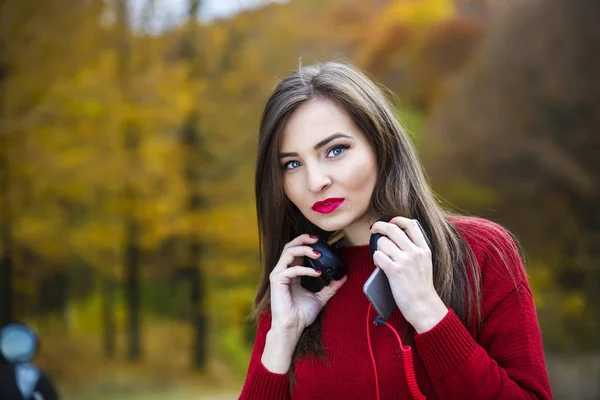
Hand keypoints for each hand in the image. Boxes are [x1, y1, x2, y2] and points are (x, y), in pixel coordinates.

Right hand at [269, 234, 347, 335]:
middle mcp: (284, 271)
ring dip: (304, 249)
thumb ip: (330, 286)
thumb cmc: (301, 314)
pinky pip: (291, 269)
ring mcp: (279, 274)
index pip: (297, 251)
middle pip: (290, 246)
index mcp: (292, 272)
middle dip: (303, 239)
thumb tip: (343, 276)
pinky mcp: (277, 280)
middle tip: (317, 239)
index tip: (321, 241)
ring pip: (288, 252)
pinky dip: (305, 269)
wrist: (292, 328)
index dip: (307, 243)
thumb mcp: (321, 297)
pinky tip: (317, 273)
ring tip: (318, 253)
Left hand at [370, 217, 446, 332]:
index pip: (411, 224)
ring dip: (378, 248)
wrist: (423, 306)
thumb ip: (416, 250)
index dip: (397, 219)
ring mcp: (405, 261)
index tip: (390, 221)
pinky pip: (378, 256)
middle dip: (380, 226)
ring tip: (381, 256)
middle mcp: (415, 252)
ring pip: (382, 242)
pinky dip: (376, 259)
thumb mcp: (426, 263)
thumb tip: (397, 238)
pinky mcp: (394, 271)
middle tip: (374, 229)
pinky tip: (379, 263)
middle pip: (392, 229)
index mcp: (424, 249)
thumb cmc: (422, 287)